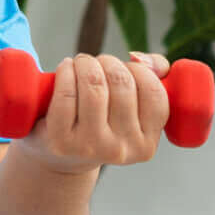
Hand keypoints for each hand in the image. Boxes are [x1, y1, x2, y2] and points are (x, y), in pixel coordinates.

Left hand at [13, 52, 172, 175]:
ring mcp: (90, 147)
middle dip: (107, 62)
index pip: (153, 92)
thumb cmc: (101, 121)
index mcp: (146, 144)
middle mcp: (121, 150)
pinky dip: (65, 73)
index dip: (138, 69)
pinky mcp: (62, 141)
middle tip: (95, 64)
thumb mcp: (134, 107)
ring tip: (80, 64)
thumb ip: (153, 75)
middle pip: (121, 83)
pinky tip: (65, 70)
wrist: (61, 156)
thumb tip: (141, 59)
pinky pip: (66, 94)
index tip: (124, 67)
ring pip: (94, 85)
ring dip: (85, 63)